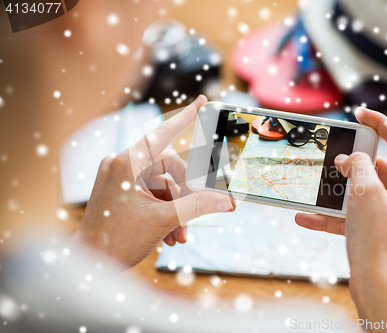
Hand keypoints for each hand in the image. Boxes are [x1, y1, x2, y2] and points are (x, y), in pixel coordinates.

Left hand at [71, 95, 234, 268]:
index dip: (185, 118)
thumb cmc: (116, 240)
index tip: (201, 101)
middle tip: (192, 219)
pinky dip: (163, 211)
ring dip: (175, 210)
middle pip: (168, 169)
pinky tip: (170, 234)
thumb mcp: (164, 220)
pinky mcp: (119, 190)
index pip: (162, 134)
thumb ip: (197, 206)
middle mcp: (121, 165)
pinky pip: (150, 194)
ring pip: (161, 185)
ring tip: (180, 235)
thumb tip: (226, 201)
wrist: (89, 264)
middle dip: (183, 196)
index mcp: (127, 164)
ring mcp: (119, 178)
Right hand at [295, 107, 386, 328]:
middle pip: (378, 167)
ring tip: (317, 186)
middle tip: (334, 156)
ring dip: (338, 190)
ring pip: (362, 191)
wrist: (377, 284)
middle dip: (352, 162)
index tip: (359, 113)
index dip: (379, 122)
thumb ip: (357, 165)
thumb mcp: (365, 190)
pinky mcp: (377, 230)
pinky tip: (306, 216)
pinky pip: (353, 215)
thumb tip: (349, 160)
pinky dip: (332, 215)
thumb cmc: (377, 236)